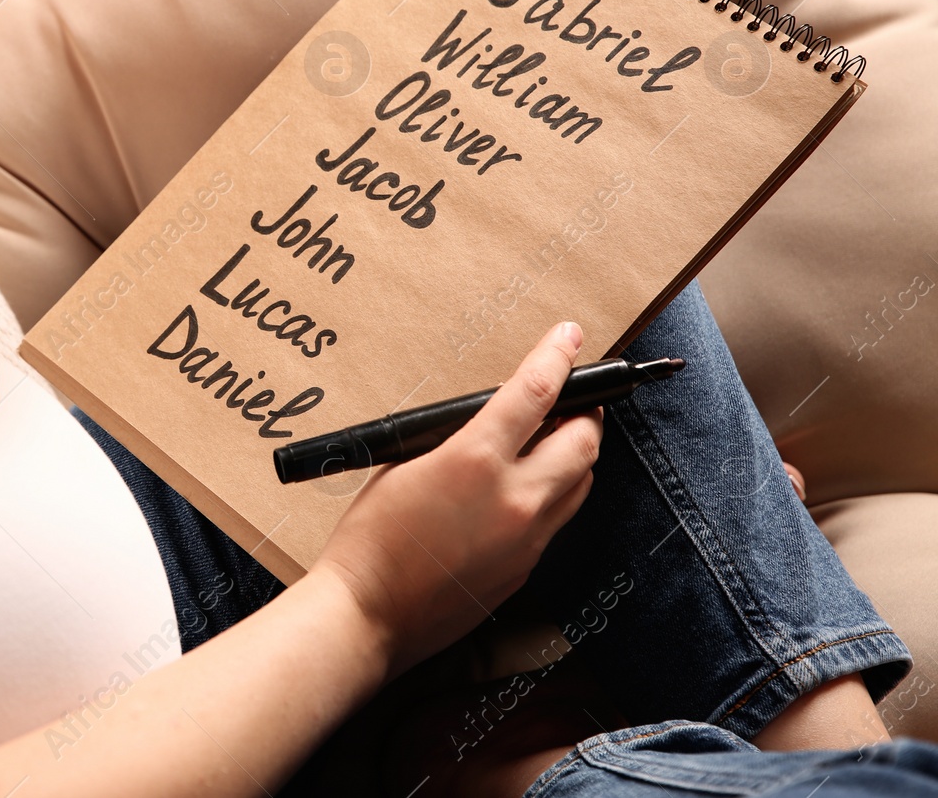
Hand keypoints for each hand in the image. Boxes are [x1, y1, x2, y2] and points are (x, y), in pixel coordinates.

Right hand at [312, 321, 601, 676]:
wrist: (368, 613)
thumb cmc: (369, 539)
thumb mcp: (403, 467)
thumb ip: (456, 442)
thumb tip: (488, 425)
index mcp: (475, 461)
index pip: (536, 393)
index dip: (557, 357)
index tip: (569, 338)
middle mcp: (515, 499)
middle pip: (583, 440)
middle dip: (584, 412)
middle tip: (570, 399)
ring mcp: (527, 539)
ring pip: (581, 483)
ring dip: (576, 455)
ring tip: (552, 442)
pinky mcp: (525, 569)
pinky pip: (556, 521)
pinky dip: (551, 496)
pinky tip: (522, 494)